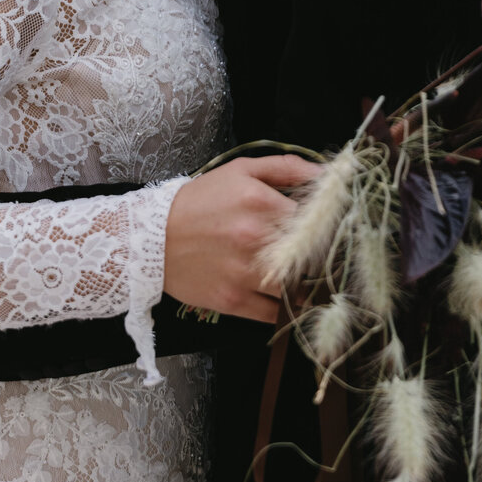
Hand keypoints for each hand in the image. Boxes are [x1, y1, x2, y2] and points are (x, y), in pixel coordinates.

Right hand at [164, 154, 317, 322]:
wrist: (151, 237)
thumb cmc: (200, 201)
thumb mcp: (240, 171)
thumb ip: (286, 167)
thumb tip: (327, 173)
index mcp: (261, 202)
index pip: (317, 219)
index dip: (327, 228)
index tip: (329, 233)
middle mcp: (255, 239)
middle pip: (312, 256)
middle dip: (320, 259)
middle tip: (322, 259)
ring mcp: (244, 273)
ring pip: (296, 288)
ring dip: (305, 287)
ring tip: (302, 279)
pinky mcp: (232, 301)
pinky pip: (274, 314)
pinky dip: (285, 310)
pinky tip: (286, 300)